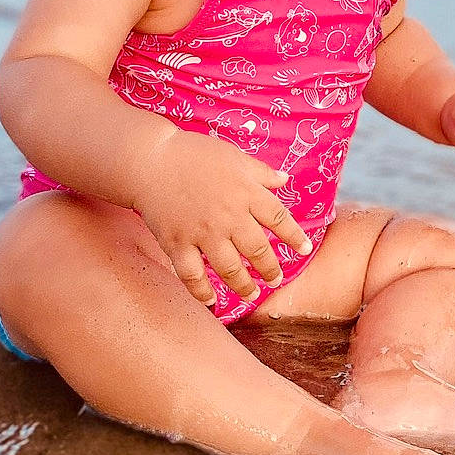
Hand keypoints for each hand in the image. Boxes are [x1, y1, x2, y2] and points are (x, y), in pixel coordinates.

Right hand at [131, 129, 313, 306]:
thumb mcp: (234, 156)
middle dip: (270, 269)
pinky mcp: (177, 243)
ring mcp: (203, 233)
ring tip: (251, 294)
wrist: (149, 159)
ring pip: (230, 269)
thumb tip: (285, 179)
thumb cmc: (193, 153)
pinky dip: (202, 292)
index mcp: (246, 193)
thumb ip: (260, 171)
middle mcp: (229, 217)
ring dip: (244, 286)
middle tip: (275, 279)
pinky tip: (211, 300)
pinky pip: (192, 275)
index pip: (280, 220)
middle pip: (258, 251)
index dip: (295, 237)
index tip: (305, 249)